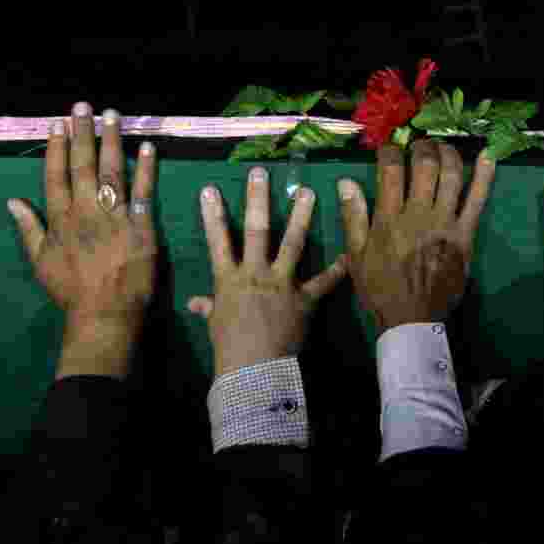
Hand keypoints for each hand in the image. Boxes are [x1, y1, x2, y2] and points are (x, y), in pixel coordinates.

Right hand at [8, 103, 158, 325]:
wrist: (105, 313)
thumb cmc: (71, 291)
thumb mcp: (41, 261)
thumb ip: (29, 228)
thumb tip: (12, 201)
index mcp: (60, 218)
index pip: (56, 174)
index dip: (56, 147)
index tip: (57, 124)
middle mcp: (86, 210)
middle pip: (83, 164)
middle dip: (83, 133)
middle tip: (84, 106)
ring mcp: (115, 216)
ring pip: (113, 170)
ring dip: (112, 140)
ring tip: (113, 115)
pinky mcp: (141, 225)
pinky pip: (143, 190)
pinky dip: (146, 168)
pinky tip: (148, 146)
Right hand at [188, 167, 347, 377]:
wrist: (254, 370)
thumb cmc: (229, 349)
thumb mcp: (215, 325)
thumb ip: (209, 308)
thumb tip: (194, 303)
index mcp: (230, 279)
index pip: (217, 241)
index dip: (213, 214)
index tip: (210, 188)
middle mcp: (255, 273)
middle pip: (256, 230)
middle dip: (258, 199)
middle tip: (261, 172)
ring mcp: (282, 283)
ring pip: (293, 243)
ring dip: (302, 216)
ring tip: (308, 191)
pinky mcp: (304, 299)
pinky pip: (324, 282)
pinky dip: (338, 270)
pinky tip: (349, 254)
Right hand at [337, 139, 496, 334]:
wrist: (412, 319)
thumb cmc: (380, 288)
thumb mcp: (355, 255)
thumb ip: (352, 216)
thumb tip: (346, 181)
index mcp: (389, 218)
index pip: (390, 170)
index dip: (390, 151)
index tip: (389, 149)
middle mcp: (418, 214)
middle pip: (425, 166)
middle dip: (422, 148)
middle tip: (419, 146)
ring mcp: (445, 223)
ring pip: (451, 176)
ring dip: (449, 154)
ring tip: (443, 147)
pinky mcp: (465, 235)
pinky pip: (477, 201)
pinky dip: (484, 177)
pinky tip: (488, 157)